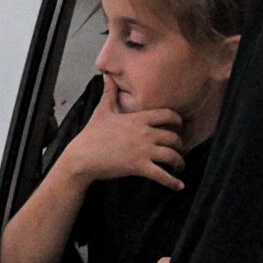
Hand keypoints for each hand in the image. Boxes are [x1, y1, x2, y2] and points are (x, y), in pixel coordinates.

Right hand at [61, 82, 184, 191]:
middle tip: (179, 149)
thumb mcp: (102, 111)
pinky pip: (162, 175)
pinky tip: (179, 186)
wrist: (82, 157)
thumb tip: (107, 75)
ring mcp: (143, 151)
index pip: (168, 115)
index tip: (180, 126)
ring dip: (180, 162)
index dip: (178, 121)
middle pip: (174, 137)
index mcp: (138, 119)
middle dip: (180, 144)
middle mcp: (145, 133)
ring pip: (172, 156)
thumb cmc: (92, 134)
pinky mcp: (139, 167)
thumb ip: (109, 93)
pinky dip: (173, 182)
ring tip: (179, 166)